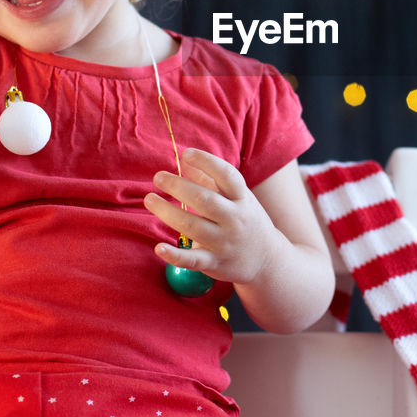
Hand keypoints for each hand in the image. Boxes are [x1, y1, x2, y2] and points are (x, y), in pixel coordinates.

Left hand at [143, 148, 282, 285]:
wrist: (267, 259)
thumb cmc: (246, 220)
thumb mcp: (236, 198)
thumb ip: (210, 180)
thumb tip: (184, 160)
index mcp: (242, 199)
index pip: (226, 176)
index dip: (207, 162)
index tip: (186, 154)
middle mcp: (234, 219)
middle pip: (205, 200)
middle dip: (179, 187)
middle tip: (158, 177)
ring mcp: (224, 242)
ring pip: (193, 226)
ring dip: (168, 212)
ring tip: (149, 199)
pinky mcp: (214, 263)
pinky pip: (192, 260)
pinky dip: (175, 255)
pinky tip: (159, 247)